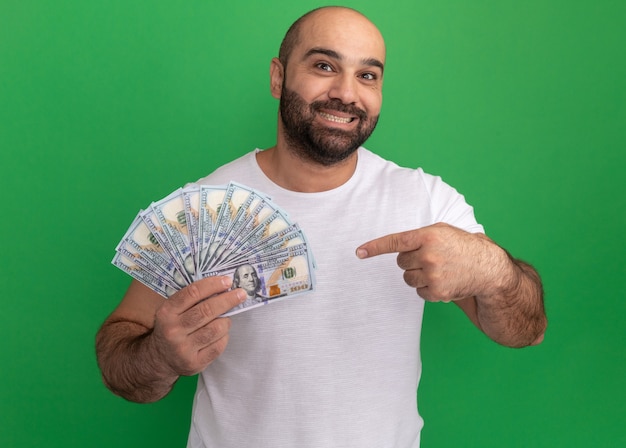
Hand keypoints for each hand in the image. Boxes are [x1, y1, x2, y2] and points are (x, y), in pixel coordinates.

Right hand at [149, 276, 245, 376]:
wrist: (160, 358)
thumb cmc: (173, 327)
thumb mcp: (173, 311)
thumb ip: (192, 299)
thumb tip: (223, 286)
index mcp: (166, 312)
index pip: (192, 293)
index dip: (212, 285)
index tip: (227, 281)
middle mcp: (173, 330)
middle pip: (206, 310)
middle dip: (227, 300)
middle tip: (241, 294)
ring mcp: (183, 349)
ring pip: (216, 329)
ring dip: (226, 320)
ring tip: (225, 317)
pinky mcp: (194, 363)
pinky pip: (218, 345)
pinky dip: (224, 336)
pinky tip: (220, 333)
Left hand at [356, 223, 510, 301]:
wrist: (487, 267)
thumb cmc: (461, 246)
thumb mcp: (441, 231)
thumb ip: (418, 236)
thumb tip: (395, 247)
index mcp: (428, 236)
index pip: (395, 242)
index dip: (375, 247)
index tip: (359, 252)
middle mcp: (429, 255)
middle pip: (400, 262)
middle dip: (411, 261)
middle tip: (429, 258)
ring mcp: (433, 274)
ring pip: (407, 278)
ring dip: (417, 275)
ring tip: (437, 269)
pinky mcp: (437, 291)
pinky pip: (418, 291)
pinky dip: (426, 288)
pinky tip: (442, 280)